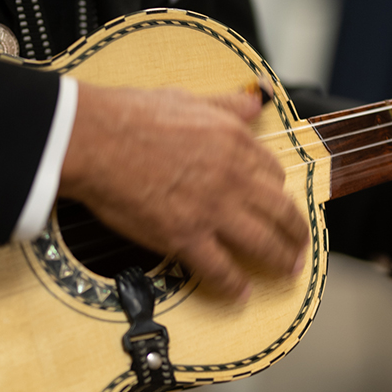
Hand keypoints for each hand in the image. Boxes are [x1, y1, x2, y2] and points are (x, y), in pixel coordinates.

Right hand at [59, 83, 308, 300]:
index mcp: (235, 142)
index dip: (278, 190)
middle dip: (296, 232)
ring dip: (281, 260)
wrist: (91, 138)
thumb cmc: (130, 115)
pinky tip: (242, 293)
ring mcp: (211, 209)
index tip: (276, 201)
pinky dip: (235, 285)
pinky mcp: (185, 236)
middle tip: (300, 244)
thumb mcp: (188, 99)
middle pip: (281, 211)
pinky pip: (221, 269)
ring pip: (263, 242)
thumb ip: (225, 105)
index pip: (274, 173)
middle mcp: (232, 177)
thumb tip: (254, 101)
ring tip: (289, 271)